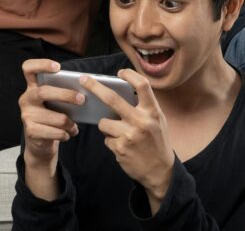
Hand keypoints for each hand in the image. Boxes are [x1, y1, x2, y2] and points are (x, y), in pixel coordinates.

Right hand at [18, 59, 82, 171]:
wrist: (40, 144)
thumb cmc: (52, 119)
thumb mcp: (54, 103)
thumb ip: (62, 94)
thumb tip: (84, 92)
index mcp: (32, 88)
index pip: (29, 68)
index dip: (42, 64)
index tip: (58, 67)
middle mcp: (26, 99)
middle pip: (44, 91)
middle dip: (66, 95)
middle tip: (82, 99)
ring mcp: (26, 115)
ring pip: (56, 117)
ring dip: (70, 123)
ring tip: (74, 126)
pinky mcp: (31, 131)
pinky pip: (56, 132)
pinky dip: (66, 134)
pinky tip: (67, 134)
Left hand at [85, 70, 174, 208]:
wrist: (160, 171)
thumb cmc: (157, 143)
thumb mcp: (158, 121)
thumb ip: (144, 108)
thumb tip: (122, 91)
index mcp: (153, 112)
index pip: (142, 85)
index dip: (130, 75)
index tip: (120, 72)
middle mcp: (141, 122)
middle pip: (112, 99)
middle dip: (95, 87)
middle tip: (84, 80)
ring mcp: (129, 135)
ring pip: (103, 122)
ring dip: (106, 126)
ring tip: (119, 133)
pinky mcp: (120, 148)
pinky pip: (106, 139)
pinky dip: (112, 141)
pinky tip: (123, 146)